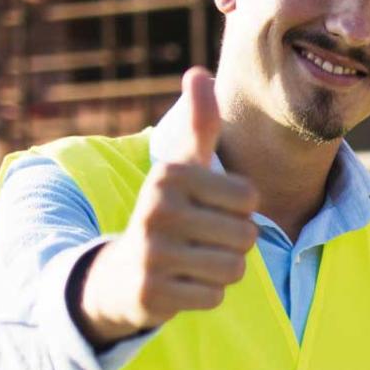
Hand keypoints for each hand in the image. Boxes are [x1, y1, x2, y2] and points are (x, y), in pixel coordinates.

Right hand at [77, 68, 260, 343]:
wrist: (119, 274)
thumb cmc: (167, 213)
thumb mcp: (181, 168)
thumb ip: (199, 124)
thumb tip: (198, 73)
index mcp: (170, 175)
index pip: (250, 199)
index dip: (240, 211)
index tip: (209, 211)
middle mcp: (157, 210)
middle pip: (247, 236)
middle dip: (234, 244)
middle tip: (201, 241)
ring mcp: (152, 253)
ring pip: (234, 269)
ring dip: (222, 270)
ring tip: (193, 261)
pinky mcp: (151, 293)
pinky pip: (214, 296)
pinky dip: (205, 294)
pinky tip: (181, 283)